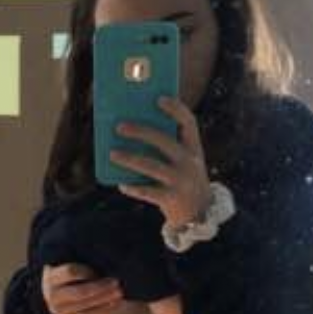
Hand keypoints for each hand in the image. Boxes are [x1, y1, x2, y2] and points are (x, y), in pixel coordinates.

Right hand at [41, 260, 124, 313]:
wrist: (63, 285)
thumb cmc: (74, 265)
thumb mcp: (74, 259)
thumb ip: (84, 259)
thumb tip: (105, 255)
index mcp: (51, 274)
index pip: (71, 272)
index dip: (88, 270)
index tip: (100, 268)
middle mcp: (50, 293)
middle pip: (80, 292)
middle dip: (100, 287)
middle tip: (117, 282)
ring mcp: (57, 308)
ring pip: (86, 304)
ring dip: (105, 298)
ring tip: (120, 292)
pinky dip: (104, 308)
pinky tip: (117, 303)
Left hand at [108, 97, 213, 230]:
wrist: (200, 214)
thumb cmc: (183, 179)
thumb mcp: (183, 161)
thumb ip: (166, 146)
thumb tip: (132, 128)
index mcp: (194, 148)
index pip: (189, 122)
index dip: (175, 109)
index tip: (159, 98)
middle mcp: (190, 163)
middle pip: (164, 141)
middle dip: (141, 132)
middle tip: (119, 126)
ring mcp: (181, 181)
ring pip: (151, 166)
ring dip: (129, 158)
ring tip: (112, 153)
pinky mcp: (171, 199)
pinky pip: (147, 191)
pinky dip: (133, 186)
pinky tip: (121, 183)